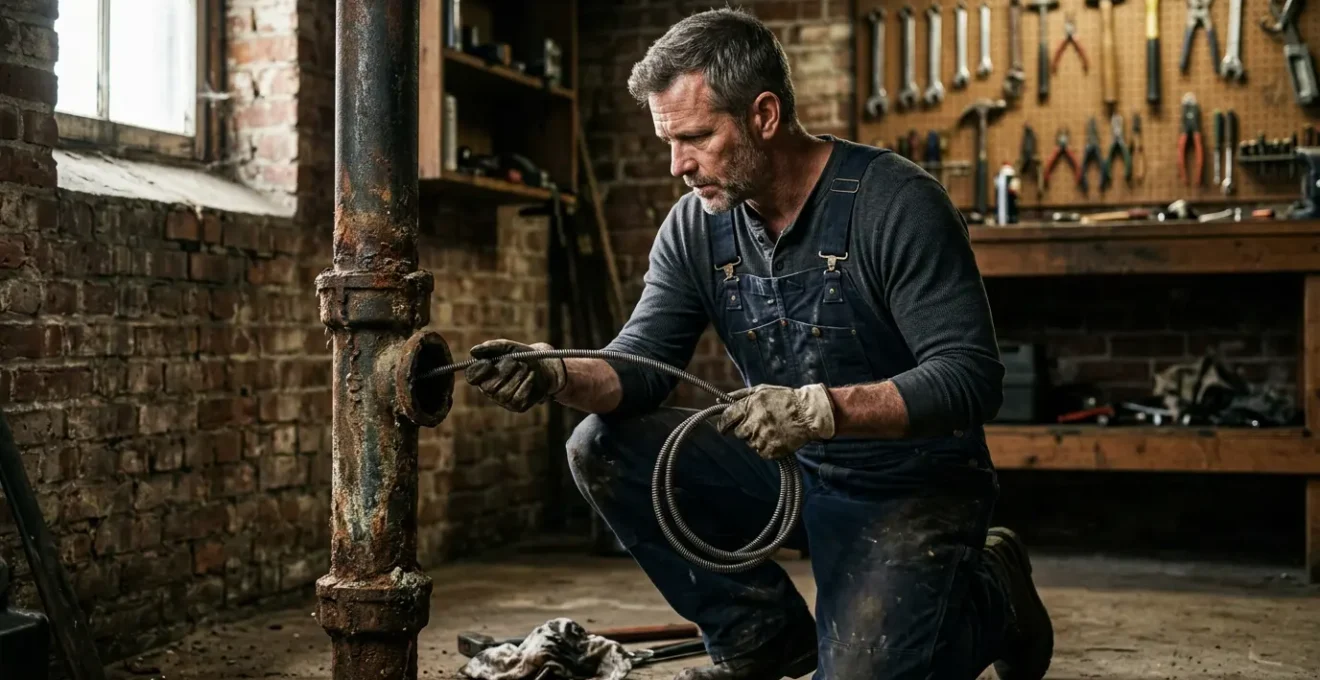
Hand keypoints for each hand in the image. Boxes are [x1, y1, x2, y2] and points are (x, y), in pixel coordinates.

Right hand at [464, 339, 566, 412]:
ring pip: (504, 394)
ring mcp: (503, 400)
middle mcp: (490, 390)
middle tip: (516, 361)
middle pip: (489, 387)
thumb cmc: (523, 355)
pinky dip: (526, 384)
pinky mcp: (517, 406)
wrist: (545, 366)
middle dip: (505, 371)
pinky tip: (531, 376)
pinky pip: (517, 398)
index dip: (478, 371)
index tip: (489, 362)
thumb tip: (473, 351)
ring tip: (526, 367)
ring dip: (518, 376)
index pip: (472, 377)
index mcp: (484, 375)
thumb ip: (491, 347)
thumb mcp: (508, 347)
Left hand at [717, 383, 835, 459]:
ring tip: (772, 429)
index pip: (727, 418)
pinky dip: (766, 447)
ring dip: (757, 438)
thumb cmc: (784, 399)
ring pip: (750, 443)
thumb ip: (740, 395)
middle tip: (759, 423)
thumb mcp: (762, 390)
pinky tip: (776, 437)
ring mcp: (762, 438)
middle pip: (738, 433)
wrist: (809, 413)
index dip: (723, 424)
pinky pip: (761, 452)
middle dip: (745, 429)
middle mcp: (754, 422)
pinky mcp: (771, 450)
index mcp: (750, 406)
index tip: (724, 427)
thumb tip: (719, 401)